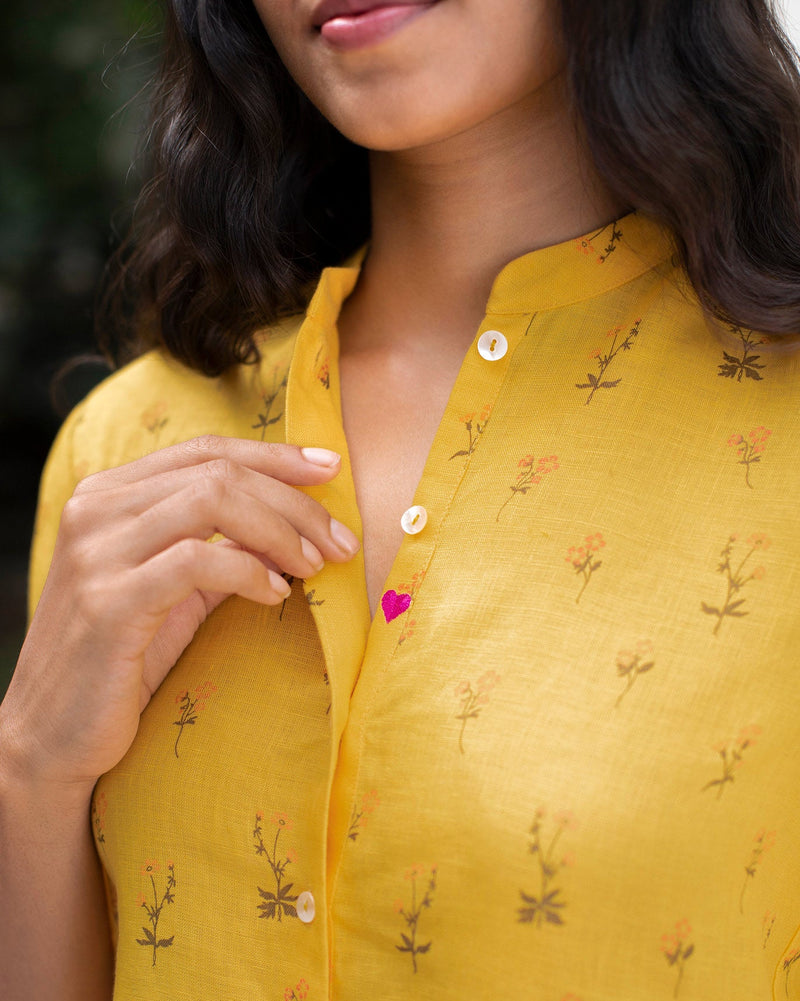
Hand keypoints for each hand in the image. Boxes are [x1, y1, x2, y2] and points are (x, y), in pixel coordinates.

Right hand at [0, 436, 358, 789]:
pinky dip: (249, 570)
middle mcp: (96, 509)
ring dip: (280, 531)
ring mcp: (97, 552)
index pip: (206, 450)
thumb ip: (221, 544)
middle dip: (294, 502)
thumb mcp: (178, 587)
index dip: (275, 455)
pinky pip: (198, 560)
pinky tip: (275, 594)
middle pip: (218, 471)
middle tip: (341, 541)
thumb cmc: (124, 656)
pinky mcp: (109, 601)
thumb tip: (294, 519)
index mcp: (109, 493)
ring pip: (212, 501)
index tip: (332, 469)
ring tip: (314, 566)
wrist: (54, 734)